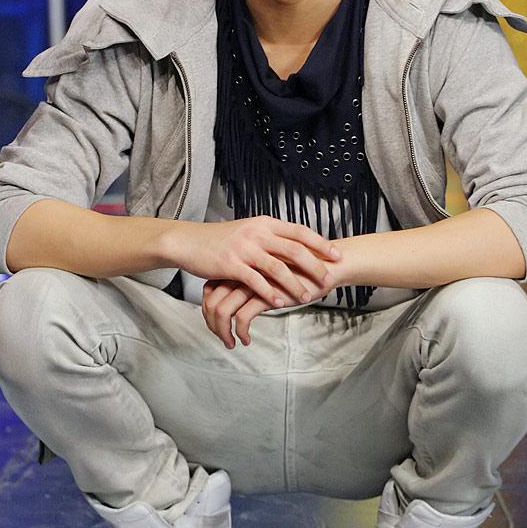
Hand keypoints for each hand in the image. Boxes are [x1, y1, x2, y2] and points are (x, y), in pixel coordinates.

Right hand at [165, 216, 341, 309]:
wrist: (190, 241)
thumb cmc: (221, 239)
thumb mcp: (249, 230)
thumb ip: (270, 235)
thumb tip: (294, 242)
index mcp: (265, 223)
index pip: (299, 231)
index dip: (320, 243)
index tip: (336, 254)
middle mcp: (257, 233)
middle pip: (294, 250)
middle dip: (315, 266)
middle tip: (329, 279)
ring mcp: (244, 248)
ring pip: (277, 268)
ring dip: (295, 284)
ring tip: (308, 298)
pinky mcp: (231, 264)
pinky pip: (255, 281)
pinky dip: (269, 293)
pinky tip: (279, 304)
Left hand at [202, 260, 339, 348]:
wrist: (325, 267)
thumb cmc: (300, 271)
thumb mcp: (270, 273)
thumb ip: (253, 280)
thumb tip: (236, 297)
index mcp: (241, 264)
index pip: (209, 286)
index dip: (208, 306)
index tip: (216, 321)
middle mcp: (242, 272)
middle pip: (210, 299)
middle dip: (211, 322)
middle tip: (221, 336)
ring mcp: (252, 283)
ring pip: (221, 310)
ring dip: (222, 331)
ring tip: (230, 342)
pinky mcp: (264, 296)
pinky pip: (241, 318)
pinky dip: (240, 332)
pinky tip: (247, 339)